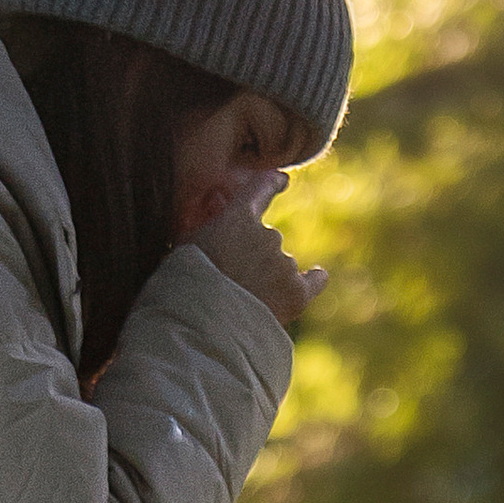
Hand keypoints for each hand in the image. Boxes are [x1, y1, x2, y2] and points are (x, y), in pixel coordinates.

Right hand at [186, 173, 327, 330]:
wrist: (205, 323)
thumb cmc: (187, 284)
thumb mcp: (187, 244)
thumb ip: (210, 225)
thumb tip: (222, 206)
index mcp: (239, 217)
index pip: (260, 189)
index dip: (271, 183)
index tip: (281, 178)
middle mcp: (268, 235)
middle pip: (267, 239)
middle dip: (255, 254)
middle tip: (234, 279)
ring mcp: (285, 264)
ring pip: (283, 265)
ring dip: (270, 277)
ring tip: (246, 300)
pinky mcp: (296, 294)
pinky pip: (314, 281)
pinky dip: (313, 279)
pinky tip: (316, 276)